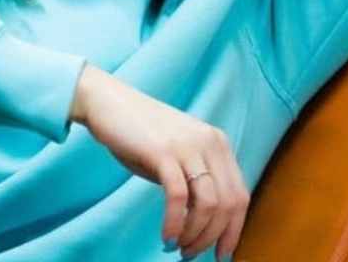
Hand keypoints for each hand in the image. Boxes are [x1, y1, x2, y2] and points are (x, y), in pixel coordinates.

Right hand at [70, 64, 249, 259]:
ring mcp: (188, 146)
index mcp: (218, 143)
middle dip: (213, 237)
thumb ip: (195, 178)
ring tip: (179, 248)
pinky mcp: (163, 151)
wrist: (107, 101)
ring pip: (208, 204)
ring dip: (195, 235)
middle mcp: (209, 143)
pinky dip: (174, 224)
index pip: (240, 196)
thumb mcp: (177, 154)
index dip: (234, 230)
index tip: (222, 254)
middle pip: (228, 204)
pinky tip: (166, 236)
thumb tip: (205, 222)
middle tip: (192, 255)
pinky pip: (178, 198)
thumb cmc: (139, 132)